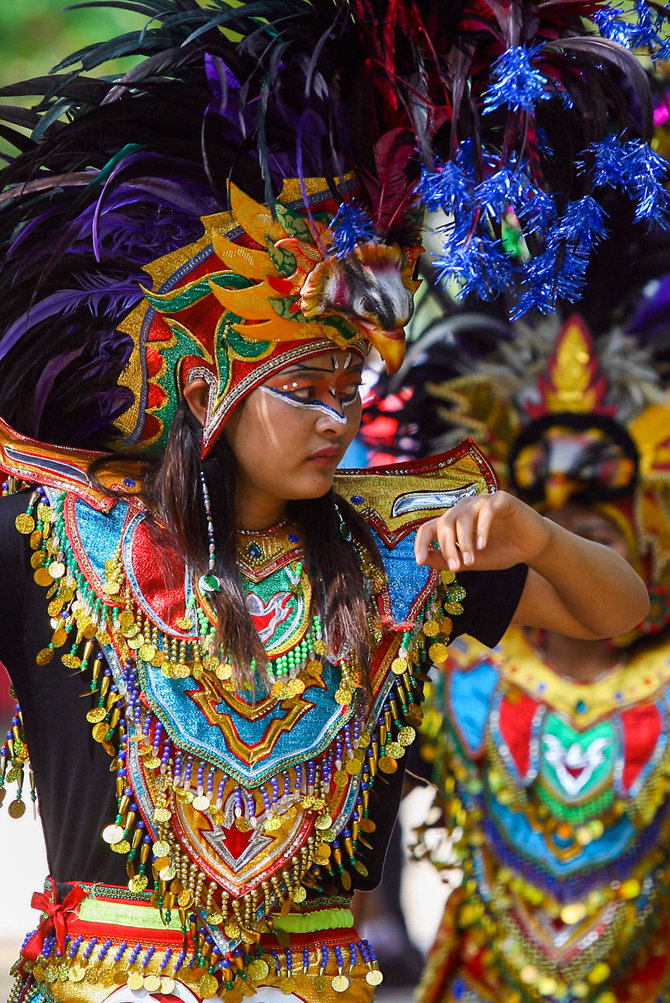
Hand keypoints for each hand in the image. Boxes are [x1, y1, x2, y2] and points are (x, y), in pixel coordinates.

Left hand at [414, 490, 550, 571]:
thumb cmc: (501, 551)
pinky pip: (486, 510)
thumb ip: (447, 560)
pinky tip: (484, 545)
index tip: (419, 561)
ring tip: (471, 561)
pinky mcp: (501, 499)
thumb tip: (422, 560)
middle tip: (456, 567)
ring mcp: (482, 501)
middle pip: (445, 523)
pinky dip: (482, 529)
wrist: (532, 546)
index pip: (429, 527)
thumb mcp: (472, 561)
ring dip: (465, 541)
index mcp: (453, 522)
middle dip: (448, 547)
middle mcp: (464, 508)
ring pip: (463, 516)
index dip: (421, 543)